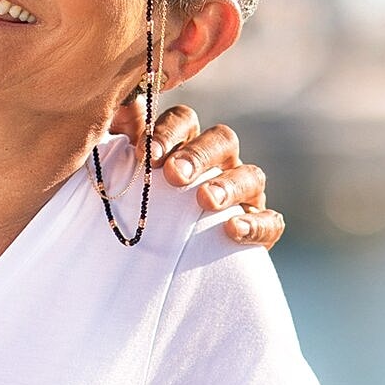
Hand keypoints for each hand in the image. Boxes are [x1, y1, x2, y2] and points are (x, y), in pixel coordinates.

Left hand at [110, 102, 283, 248]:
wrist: (164, 265)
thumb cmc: (142, 216)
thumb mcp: (127, 185)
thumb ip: (119, 151)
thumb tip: (113, 119)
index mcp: (187, 146)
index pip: (184, 121)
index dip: (166, 132)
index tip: (145, 155)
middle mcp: (221, 163)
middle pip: (222, 140)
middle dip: (197, 155)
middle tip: (174, 175)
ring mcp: (246, 195)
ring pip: (251, 175)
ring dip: (227, 185)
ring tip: (205, 200)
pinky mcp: (261, 228)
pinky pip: (271, 221)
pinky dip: (255, 224)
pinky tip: (232, 230)